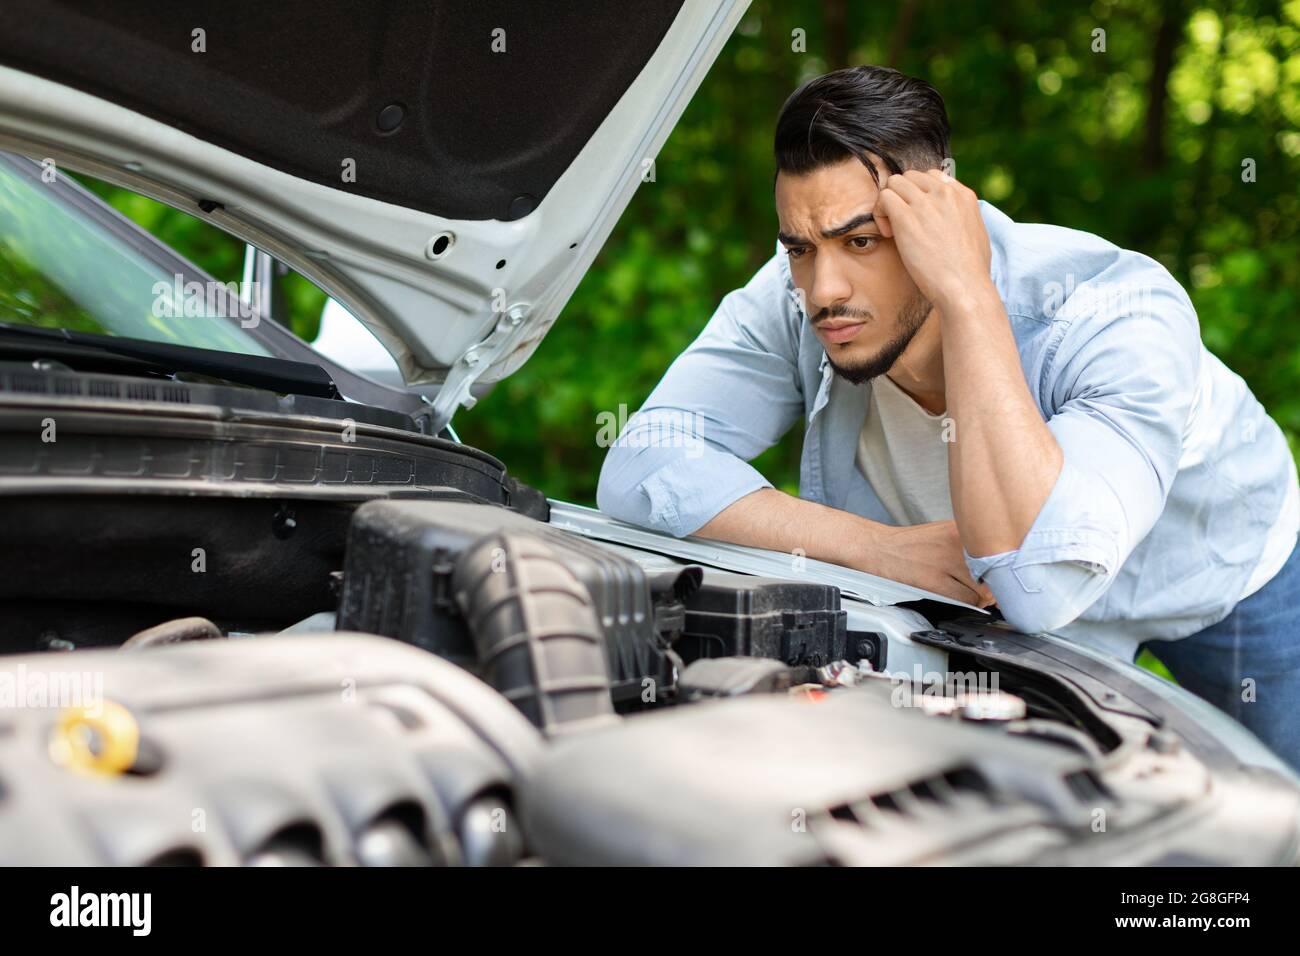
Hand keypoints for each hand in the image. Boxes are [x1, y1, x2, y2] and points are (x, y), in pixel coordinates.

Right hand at [851, 518, 996, 608]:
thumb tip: (995, 568)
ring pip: (982, 589)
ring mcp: (945, 562)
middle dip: (994, 586)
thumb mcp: (943, 533)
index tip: (1001, 578)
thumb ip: (968, 547)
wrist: (877, 548)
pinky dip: (968, 605)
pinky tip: (960, 600)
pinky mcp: (934, 581)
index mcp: (961, 528)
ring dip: (981, 598)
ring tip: (973, 597)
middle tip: (989, 592)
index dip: (1003, 570)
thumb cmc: (909, 545)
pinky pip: (965, 600)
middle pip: (994, 572)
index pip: (998, 551)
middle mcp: (956, 542)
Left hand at [874, 169, 993, 309]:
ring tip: (893, 230)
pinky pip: (884, 197)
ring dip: (888, 203)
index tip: (919, 219)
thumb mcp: (975, 235)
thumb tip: (952, 221)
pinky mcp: (907, 216)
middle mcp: (946, 193)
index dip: (919, 196)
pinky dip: (880, 213)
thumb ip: (962, 219)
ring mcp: (926, 203)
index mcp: (963, 196)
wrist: (965, 287)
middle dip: (902, 197)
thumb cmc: (970, 272)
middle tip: (901, 225)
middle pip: (911, 177)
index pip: (933, 177)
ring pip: (894, 182)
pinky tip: (888, 234)